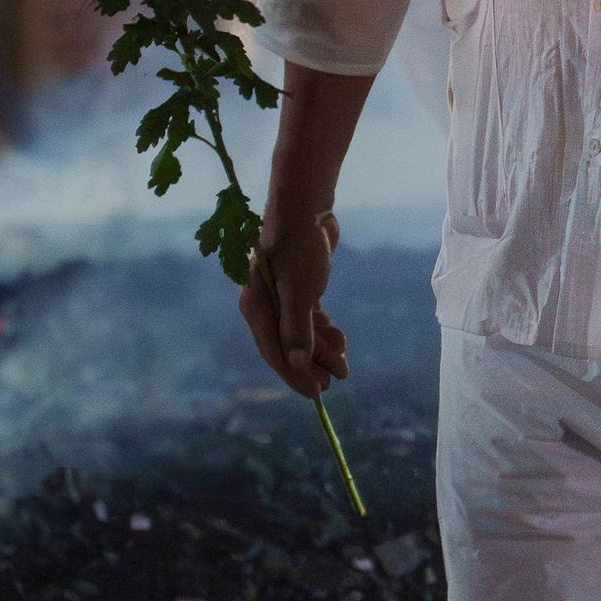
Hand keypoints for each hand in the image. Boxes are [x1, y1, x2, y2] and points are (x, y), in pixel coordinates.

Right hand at [242, 207, 349, 397]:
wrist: (306, 206)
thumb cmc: (299, 246)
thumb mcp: (299, 291)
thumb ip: (297, 330)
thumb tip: (296, 365)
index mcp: (255, 307)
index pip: (274, 351)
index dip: (294, 375)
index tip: (315, 394)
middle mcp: (264, 304)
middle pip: (287, 345)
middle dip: (311, 366)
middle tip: (333, 384)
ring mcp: (281, 296)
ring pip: (301, 333)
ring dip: (322, 350)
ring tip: (344, 366)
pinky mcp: (299, 287)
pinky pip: (310, 318)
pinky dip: (324, 330)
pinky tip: (341, 340)